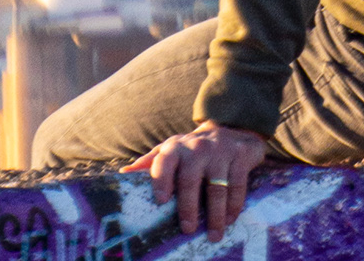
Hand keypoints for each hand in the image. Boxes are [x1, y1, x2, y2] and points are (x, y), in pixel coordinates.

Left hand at [124, 120, 268, 239]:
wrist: (230, 128)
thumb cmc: (192, 151)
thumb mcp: (170, 151)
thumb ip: (149, 163)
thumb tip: (123, 173)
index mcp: (175, 148)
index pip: (164, 162)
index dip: (161, 180)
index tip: (161, 201)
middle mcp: (197, 147)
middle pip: (190, 179)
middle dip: (188, 206)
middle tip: (187, 229)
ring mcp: (220, 150)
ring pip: (216, 186)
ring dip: (215, 214)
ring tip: (213, 235)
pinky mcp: (240, 154)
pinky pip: (237, 184)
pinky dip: (234, 205)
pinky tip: (229, 219)